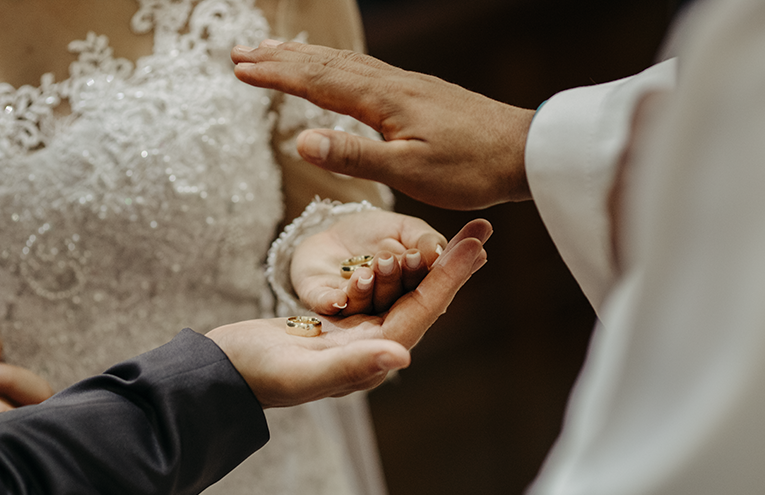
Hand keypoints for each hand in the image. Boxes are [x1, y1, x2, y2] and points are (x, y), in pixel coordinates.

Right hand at [208, 219, 487, 407]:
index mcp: (367, 361)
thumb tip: (402, 356)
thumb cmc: (252, 374)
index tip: (476, 245)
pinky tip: (404, 252)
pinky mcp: (332, 328)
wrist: (217, 375)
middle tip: (480, 231)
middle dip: (449, 267)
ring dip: (426, 265)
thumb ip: (350, 365)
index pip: (419, 313)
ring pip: (399, 296)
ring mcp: (351, 338)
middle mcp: (367, 351)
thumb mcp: (300, 370)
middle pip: (419, 302)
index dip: (449, 279)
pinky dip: (394, 270)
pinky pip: (375, 294)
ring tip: (453, 236)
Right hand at [232, 41, 535, 210]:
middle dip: (280, 58)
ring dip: (305, 58)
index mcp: (383, 102)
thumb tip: (300, 142)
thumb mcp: (408, 172)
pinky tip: (336, 73)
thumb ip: (354, 157)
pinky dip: (336, 66)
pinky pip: (365, 71)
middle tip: (240, 52)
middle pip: (325, 64)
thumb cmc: (470, 169)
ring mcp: (406, 86)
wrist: (526, 151)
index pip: (317, 82)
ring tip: (275, 52)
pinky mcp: (420, 94)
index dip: (276, 75)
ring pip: (345, 64)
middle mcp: (391, 85)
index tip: (239, 68)